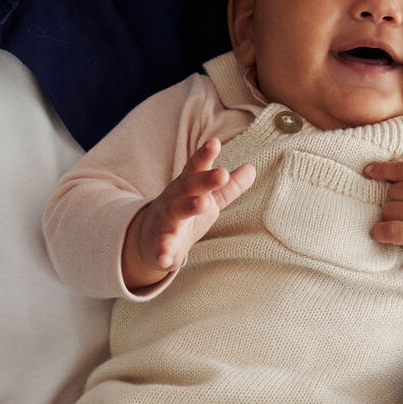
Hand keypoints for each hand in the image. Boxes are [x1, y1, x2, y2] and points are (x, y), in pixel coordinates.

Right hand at [122, 137, 254, 288]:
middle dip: (204, 179)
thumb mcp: (209, 198)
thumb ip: (230, 186)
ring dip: (189, 207)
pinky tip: (166, 261)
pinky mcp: (160, 242)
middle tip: (222, 173)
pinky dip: (163, 253)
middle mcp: (176, 198)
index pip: (196, 167)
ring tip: (202, 205)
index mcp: (188, 185)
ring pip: (177, 212)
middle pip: (189, 185)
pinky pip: (161, 247)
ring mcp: (167, 219)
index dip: (205, 155)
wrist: (150, 238)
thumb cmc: (185, 212)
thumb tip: (252, 168)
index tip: (215, 142)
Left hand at [364, 160, 402, 285]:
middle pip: (392, 192)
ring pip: (388, 210)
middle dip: (394, 202)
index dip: (383, 169)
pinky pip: (390, 230)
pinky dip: (380, 232)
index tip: (368, 171)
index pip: (402, 169)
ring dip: (390, 218)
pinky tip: (378, 233)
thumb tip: (386, 176)